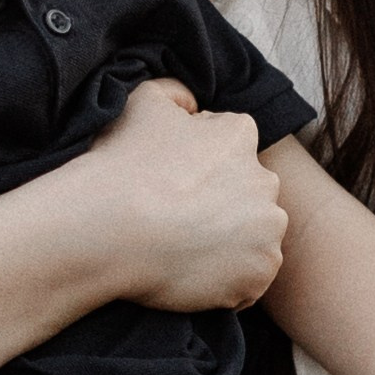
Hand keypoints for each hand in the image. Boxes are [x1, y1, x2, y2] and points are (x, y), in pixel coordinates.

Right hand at [84, 75, 289, 310]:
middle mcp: (265, 182)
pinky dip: (228, 282)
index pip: (234, 147)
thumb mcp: (142, 102)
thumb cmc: (121, 167)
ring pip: (255, 238)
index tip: (177, 182)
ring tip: (185, 250)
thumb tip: (191, 103)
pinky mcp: (258, 275)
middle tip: (181, 220)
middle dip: (225, 205)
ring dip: (231, 245)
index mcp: (240, 136)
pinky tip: (193, 274)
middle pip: (250, 194)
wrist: (108, 231)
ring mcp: (266, 232)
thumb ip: (175, 93)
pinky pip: (250, 281)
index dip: (205, 165)